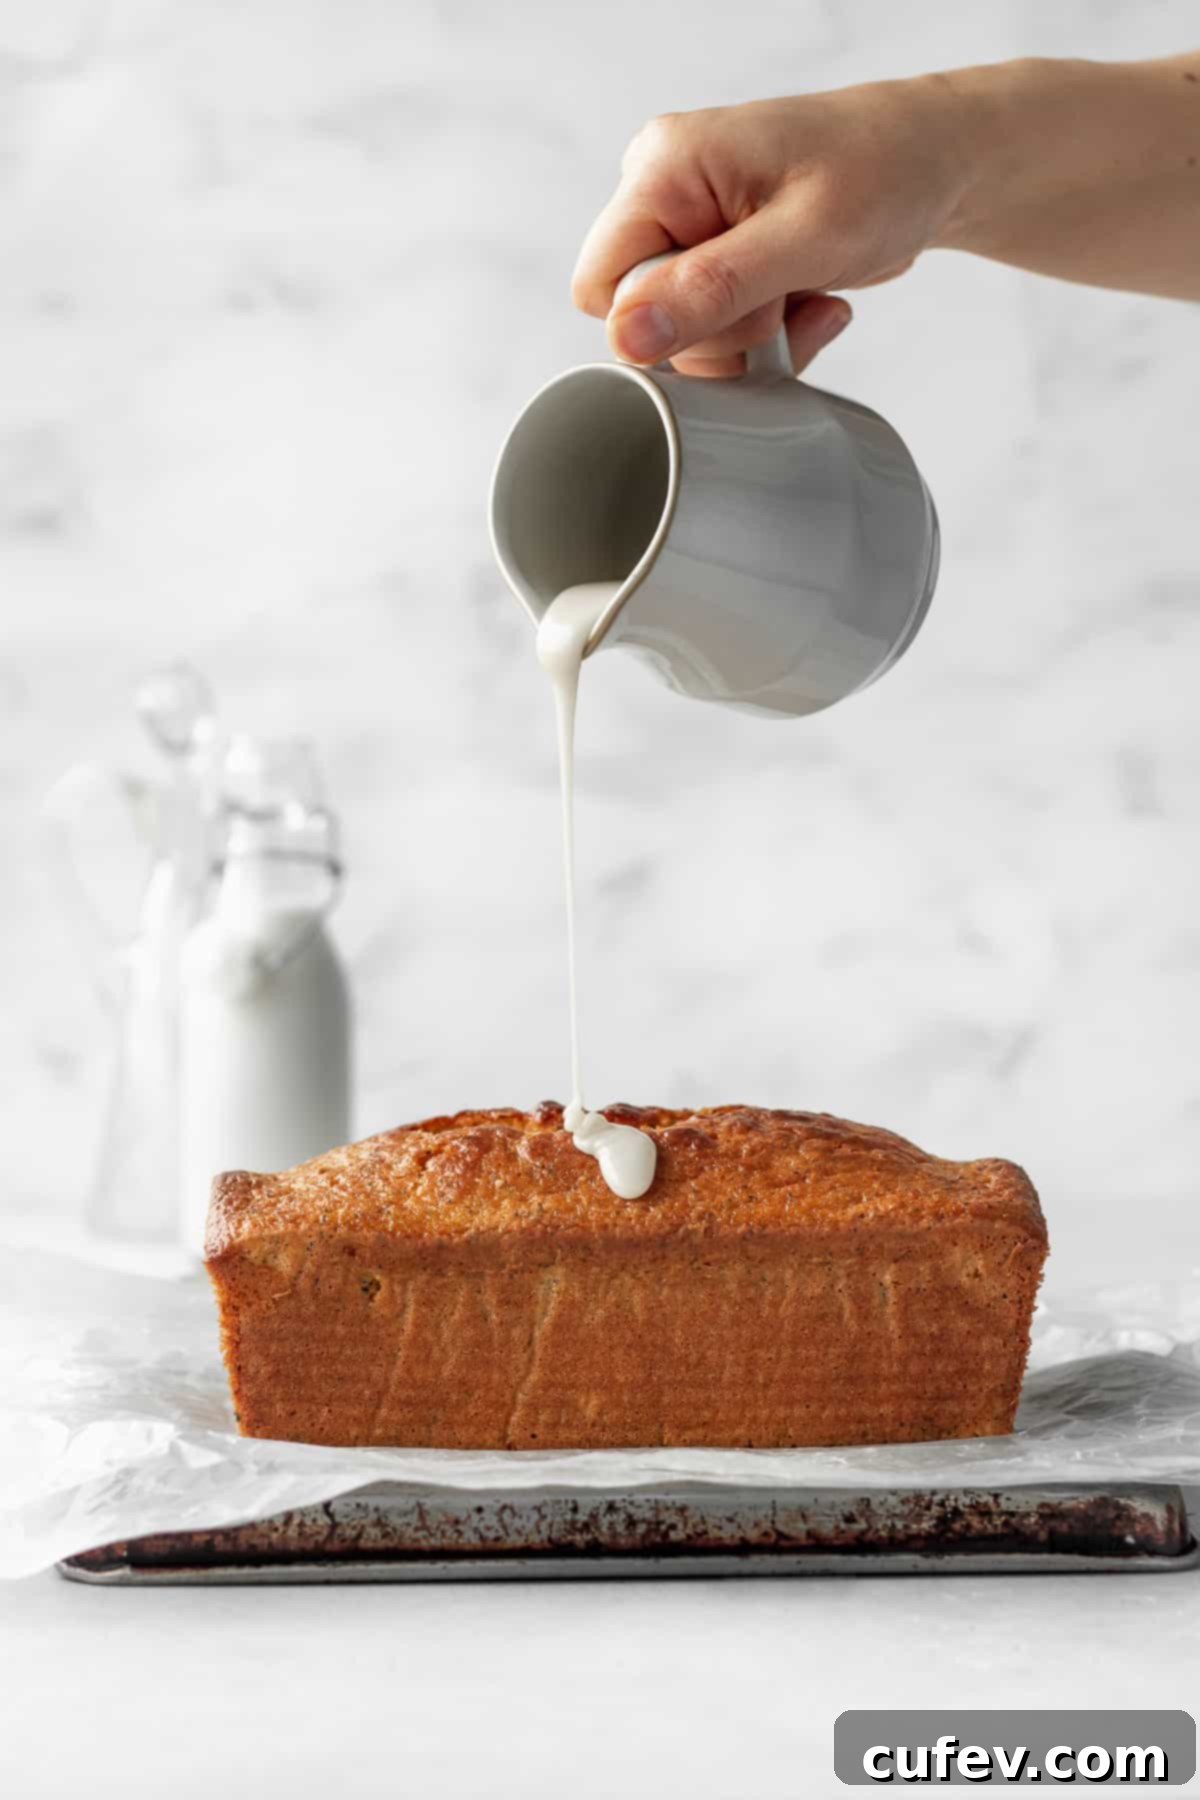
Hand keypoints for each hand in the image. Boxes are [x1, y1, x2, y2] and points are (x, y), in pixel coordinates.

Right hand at [572, 80, 966, 376]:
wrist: (940, 159)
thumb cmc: (886, 171)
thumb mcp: (804, 238)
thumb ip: (711, 289)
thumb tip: (627, 337)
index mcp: (665, 167)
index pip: (603, 287)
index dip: (660, 323)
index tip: (738, 305)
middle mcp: (665, 192)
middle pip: (643, 320)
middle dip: (720, 334)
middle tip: (786, 298)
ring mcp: (692, 227)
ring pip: (684, 336)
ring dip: (753, 340)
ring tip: (809, 295)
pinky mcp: (720, 257)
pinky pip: (718, 331)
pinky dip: (769, 335)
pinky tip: (811, 301)